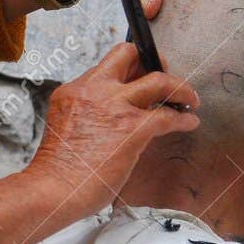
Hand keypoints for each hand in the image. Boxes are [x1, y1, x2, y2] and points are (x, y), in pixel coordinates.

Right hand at [0, 43, 198, 243]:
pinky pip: (167, 116)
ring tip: (190, 99)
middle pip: (130, 55)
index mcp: (75, 91)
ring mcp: (114, 106)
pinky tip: (189, 123)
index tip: (142, 74)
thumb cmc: (58, 169)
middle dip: (154, 61)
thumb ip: (89, 114)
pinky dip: (183, 118)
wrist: (53, 188)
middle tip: (167, 74)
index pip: (108, 65)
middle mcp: (94, 90)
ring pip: (159, 81)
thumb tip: (115, 120)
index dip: (130, 66)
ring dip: (181, 88)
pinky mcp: (132, 128)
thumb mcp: (67, 126)